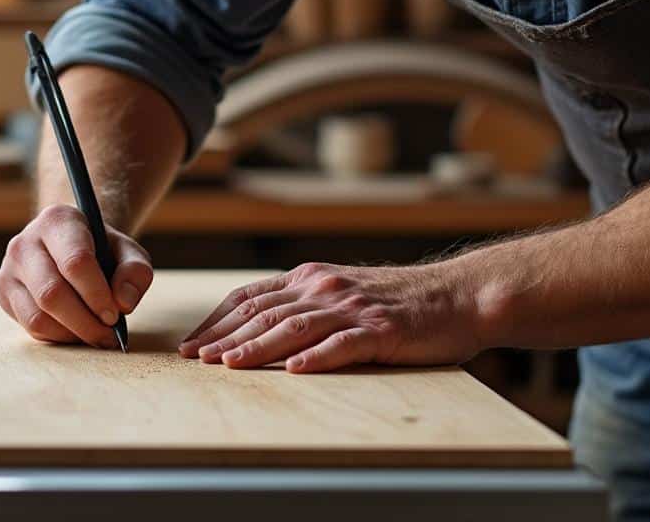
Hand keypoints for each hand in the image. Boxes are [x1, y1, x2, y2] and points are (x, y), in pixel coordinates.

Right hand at [0, 204, 153, 347]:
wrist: (70, 246)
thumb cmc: (102, 250)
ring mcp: (9, 269)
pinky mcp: (5, 294)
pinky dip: (58, 337)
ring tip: (95, 335)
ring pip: (37, 316)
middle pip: (52, 293)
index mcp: (58, 220)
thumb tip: (123, 302)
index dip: (97, 294)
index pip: (75, 262)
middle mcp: (25, 242)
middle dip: (85, 322)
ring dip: (72, 334)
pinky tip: (77, 331)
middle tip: (108, 335)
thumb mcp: (128, 252)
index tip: (114, 315)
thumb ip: (135, 272)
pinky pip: (30, 326)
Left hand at [177, 261, 483, 372]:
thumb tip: (257, 324)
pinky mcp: (380, 329)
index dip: (218, 321)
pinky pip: (343, 345)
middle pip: (264, 313)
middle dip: (225, 337)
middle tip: (196, 360)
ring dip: (257, 347)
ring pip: (295, 327)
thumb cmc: (396, 300)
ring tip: (229, 365)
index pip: (250, 298)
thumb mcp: (341, 292)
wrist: (457, 295)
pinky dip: (316, 357)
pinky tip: (294, 370)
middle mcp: (324, 287)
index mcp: (310, 278)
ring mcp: (352, 308)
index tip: (192, 344)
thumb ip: (303, 302)